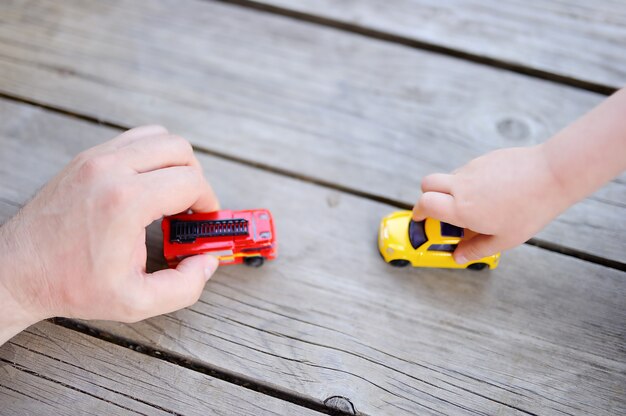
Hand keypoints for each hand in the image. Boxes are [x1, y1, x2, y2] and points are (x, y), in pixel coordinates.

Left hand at [0, 125, 218, 343]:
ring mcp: (95, 158)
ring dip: (174, 162)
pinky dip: (151, 157)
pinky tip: (147, 186)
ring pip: (158, 136)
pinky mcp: (85, 158)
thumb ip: (184, 286)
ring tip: (171, 194)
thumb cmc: (70, 285)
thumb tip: (207, 262)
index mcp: (126, 201)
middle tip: (191, 207)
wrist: (17, 270)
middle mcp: (111, 169)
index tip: (204, 219)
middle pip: (179, 149)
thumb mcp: (136, 301)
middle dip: (196, 178)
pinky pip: (134, 140)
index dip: (208, 201)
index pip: (191, 180)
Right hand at [412, 145, 569, 263]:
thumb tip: (458, 257)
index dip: (418, 212)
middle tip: (439, 210)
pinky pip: (468, 170)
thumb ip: (476, 249)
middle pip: (426, 184)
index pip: (424, 205)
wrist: (551, 175)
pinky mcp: (484, 159)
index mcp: (462, 209)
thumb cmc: (530, 209)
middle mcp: (461, 186)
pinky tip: (493, 191)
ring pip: (449, 177)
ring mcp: (471, 169)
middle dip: (426, 196)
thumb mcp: (504, 239)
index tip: (420, 219)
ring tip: (476, 204)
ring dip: (451, 190)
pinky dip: (470, 181)